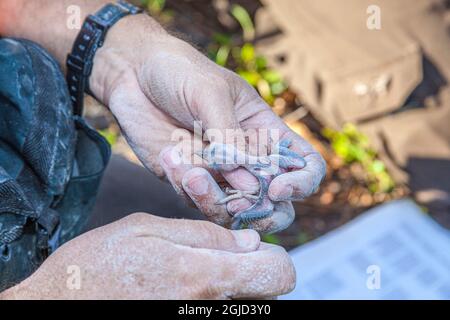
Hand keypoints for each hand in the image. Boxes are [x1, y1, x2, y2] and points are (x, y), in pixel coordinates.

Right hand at [1, 213, 294, 298]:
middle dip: (253, 272)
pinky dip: (212, 298)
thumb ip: (202, 234)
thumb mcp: (145, 228)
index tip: (251, 248)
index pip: (278, 274)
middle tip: (221, 258)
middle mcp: (206, 308)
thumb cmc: (96, 264)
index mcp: (200, 275)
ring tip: (194, 272)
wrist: (58, 308)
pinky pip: (218, 310)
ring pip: (243, 305)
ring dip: (232, 287)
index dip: (272, 256)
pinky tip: (181, 289)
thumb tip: (251, 241)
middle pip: (266, 294)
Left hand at [89, 15, 325, 232]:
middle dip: (266, 213)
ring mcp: (218, 173)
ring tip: (191, 171)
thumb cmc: (180, 72)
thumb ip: (230, 135)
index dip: (302, 183)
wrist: (134, 74)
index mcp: (266, 131)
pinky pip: (195, 199)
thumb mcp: (211, 93)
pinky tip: (170, 155)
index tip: (277, 187)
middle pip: (275, 203)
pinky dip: (186, 186)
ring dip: (214, 200)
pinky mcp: (188, 180)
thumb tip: (246, 179)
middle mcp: (247, 158)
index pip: (303, 165)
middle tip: (241, 206)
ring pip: (233, 210)